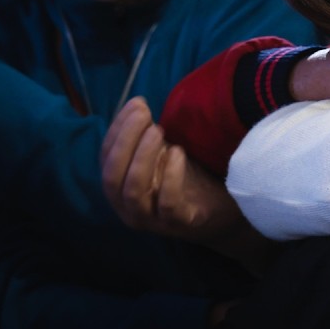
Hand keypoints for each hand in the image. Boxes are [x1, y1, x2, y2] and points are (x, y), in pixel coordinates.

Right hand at [100, 99, 248, 246]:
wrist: (223, 210)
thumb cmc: (187, 179)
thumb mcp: (163, 155)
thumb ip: (146, 135)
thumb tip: (137, 104)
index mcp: (120, 188)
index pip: (106, 158)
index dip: (117, 130)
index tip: (135, 104)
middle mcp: (128, 208)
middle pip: (113, 176)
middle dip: (125, 141)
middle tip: (143, 115)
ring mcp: (152, 220)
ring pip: (134, 191)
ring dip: (143, 157)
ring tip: (159, 131)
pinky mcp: (180, 224)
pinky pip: (168, 204)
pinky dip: (170, 177)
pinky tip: (178, 153)